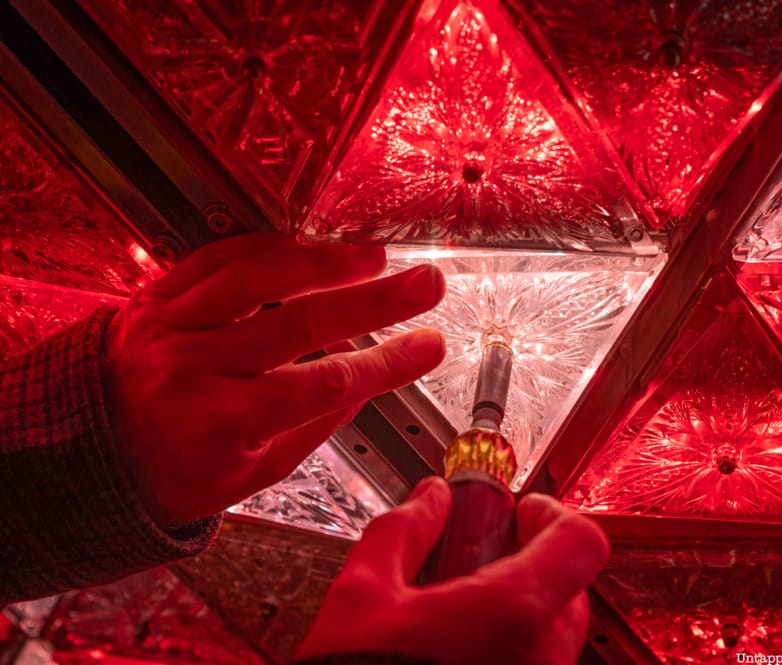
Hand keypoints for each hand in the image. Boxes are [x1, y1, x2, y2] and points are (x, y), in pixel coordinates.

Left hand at [104, 232, 445, 527]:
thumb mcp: (253, 475)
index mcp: (221, 423)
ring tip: (374, 257)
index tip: (430, 345)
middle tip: (424, 284)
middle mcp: (193, 367)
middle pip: (301, 322)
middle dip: (375, 300)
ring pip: (258, 277)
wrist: (88, 453)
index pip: (324, 385)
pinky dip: (269, 248)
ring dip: (325, 262)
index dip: (387, 363)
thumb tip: (368, 381)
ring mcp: (170, 325)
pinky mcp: (156, 295)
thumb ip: (314, 426)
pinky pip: (218, 258)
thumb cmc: (174, 473)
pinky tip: (308, 247)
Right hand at [296, 477, 609, 664]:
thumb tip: (430, 498)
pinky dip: (515, 649)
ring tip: (466, 610)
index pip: (581, 542)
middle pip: (573, 588)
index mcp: (513, 612)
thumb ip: (403, 533)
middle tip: (488, 555)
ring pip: (556, 635)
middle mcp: (543, 656)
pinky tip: (465, 649)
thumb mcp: (362, 595)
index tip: (523, 513)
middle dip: (536, 562)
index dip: (555, 515)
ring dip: (525, 610)